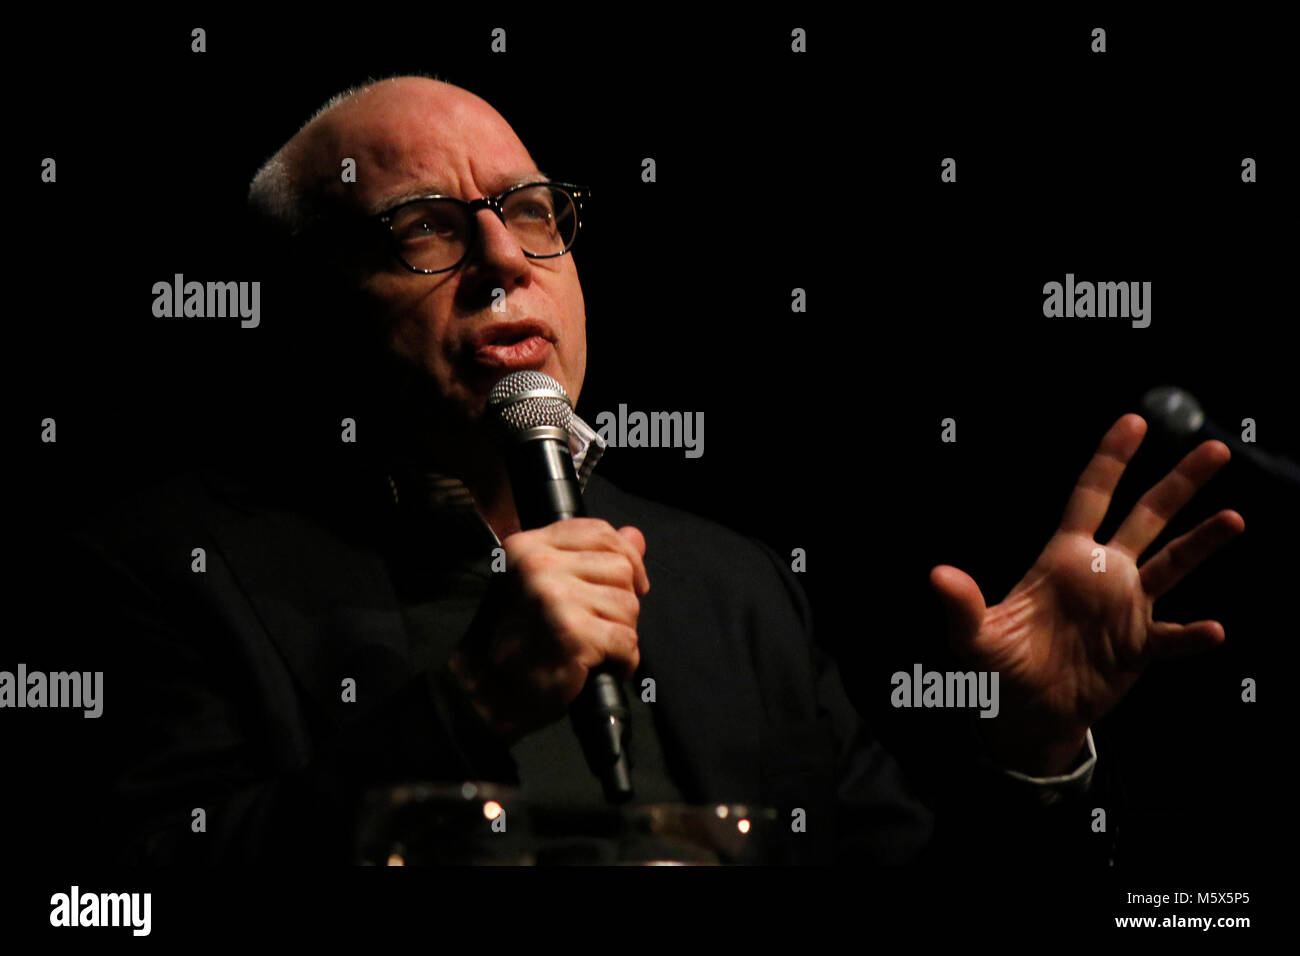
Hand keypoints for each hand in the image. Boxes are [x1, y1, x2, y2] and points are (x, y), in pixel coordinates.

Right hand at [448, 518, 649, 745]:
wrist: (487, 693)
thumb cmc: (518, 641)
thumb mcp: (547, 585)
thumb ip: (591, 556)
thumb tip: (635, 535)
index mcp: (528, 547)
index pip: (597, 531)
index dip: (626, 555)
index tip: (633, 583)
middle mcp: (539, 566)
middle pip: (620, 568)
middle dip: (622, 602)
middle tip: (599, 625)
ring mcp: (555, 599)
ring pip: (628, 605)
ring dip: (621, 633)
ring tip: (594, 648)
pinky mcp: (573, 634)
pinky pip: (626, 640)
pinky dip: (624, 660)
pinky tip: (602, 666)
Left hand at [930, 414, 1243, 774]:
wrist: (1025, 715)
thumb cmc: (998, 667)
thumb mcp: (974, 636)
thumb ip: (962, 605)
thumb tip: (937, 575)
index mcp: (1063, 558)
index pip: (1090, 496)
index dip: (1110, 459)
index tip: (1135, 420)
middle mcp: (1101, 573)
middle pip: (1146, 517)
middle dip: (1178, 484)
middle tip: (1214, 449)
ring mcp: (1125, 608)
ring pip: (1172, 564)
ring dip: (1201, 542)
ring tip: (1233, 518)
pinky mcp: (1139, 647)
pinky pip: (1171, 636)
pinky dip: (1191, 635)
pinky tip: (1212, 629)